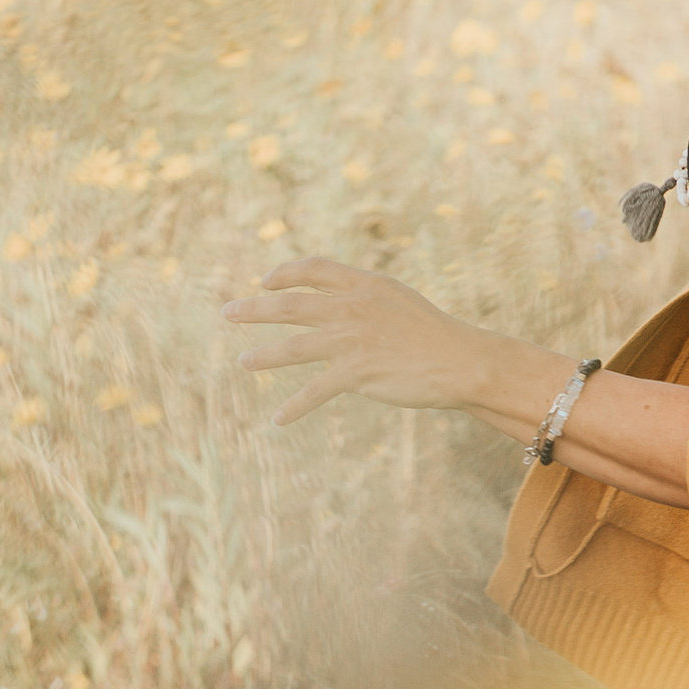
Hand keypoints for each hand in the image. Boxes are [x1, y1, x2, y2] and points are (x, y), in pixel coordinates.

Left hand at [224, 257, 498, 425]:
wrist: (460, 360)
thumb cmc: (434, 333)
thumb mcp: (398, 300)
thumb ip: (367, 297)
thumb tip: (339, 300)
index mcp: (365, 285)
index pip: (314, 269)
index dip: (286, 272)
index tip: (265, 281)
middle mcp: (353, 308)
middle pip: (291, 305)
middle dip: (255, 309)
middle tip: (228, 312)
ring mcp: (352, 341)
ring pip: (293, 347)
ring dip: (263, 356)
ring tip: (244, 362)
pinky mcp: (357, 373)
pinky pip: (315, 392)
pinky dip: (295, 407)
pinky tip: (279, 420)